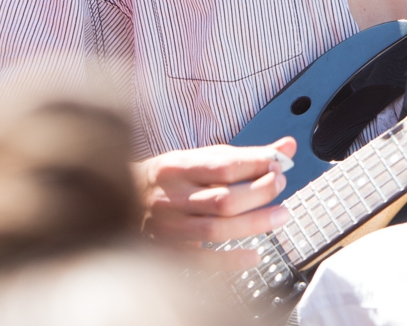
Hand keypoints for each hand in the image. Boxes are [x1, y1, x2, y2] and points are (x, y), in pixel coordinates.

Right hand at [135, 138, 296, 267]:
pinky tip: (255, 255)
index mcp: (178, 167)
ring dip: (254, 224)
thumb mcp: (200, 157)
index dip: (255, 166)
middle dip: (259, 193)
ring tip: (281, 216)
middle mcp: (172, 197)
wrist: (120, 198)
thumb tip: (286, 147)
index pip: (222, 166)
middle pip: (222, 199)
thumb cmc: (170, 177)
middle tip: (281, 185)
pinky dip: (231, 259)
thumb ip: (244, 155)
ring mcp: (170, 227)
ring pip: (216, 229)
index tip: (279, 164)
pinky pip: (203, 259)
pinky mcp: (170, 250)